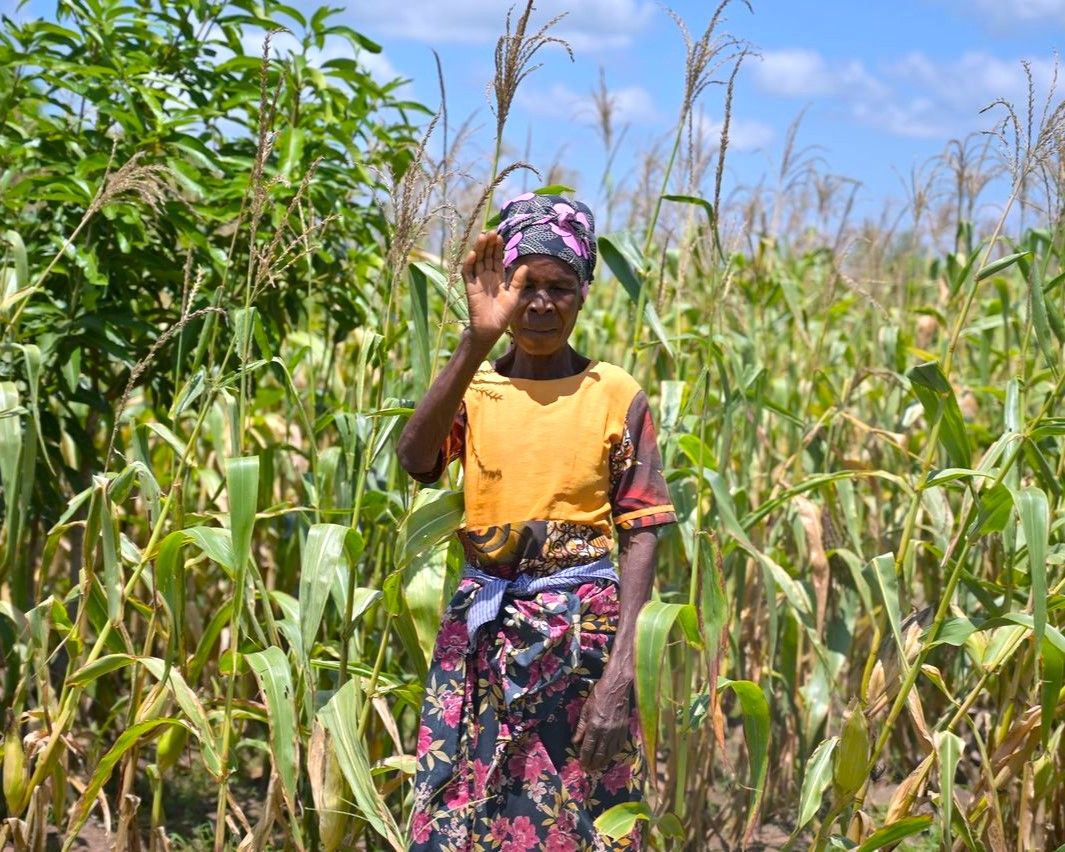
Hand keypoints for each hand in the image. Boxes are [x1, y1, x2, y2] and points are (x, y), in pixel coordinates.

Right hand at [462, 230, 525, 346]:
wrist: (491, 329)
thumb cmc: (503, 315)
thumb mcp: (514, 297)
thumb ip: (518, 282)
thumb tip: (525, 266)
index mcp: (498, 278)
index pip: (497, 259)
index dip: (498, 248)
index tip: (500, 237)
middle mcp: (487, 277)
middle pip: (487, 256)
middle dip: (489, 244)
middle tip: (491, 232)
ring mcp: (477, 281)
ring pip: (477, 261)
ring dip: (479, 249)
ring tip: (483, 237)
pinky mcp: (470, 287)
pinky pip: (468, 273)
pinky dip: (469, 263)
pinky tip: (474, 254)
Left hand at [573, 676, 631, 771]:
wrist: (617, 687)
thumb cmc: (598, 696)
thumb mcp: (585, 710)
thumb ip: (581, 728)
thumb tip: (575, 742)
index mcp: (594, 726)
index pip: (588, 748)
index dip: (584, 758)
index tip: (582, 765)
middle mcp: (606, 732)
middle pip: (600, 754)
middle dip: (594, 764)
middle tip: (589, 769)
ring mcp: (617, 732)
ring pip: (610, 753)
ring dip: (604, 762)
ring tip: (598, 766)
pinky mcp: (624, 730)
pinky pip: (619, 746)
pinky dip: (614, 753)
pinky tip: (610, 756)